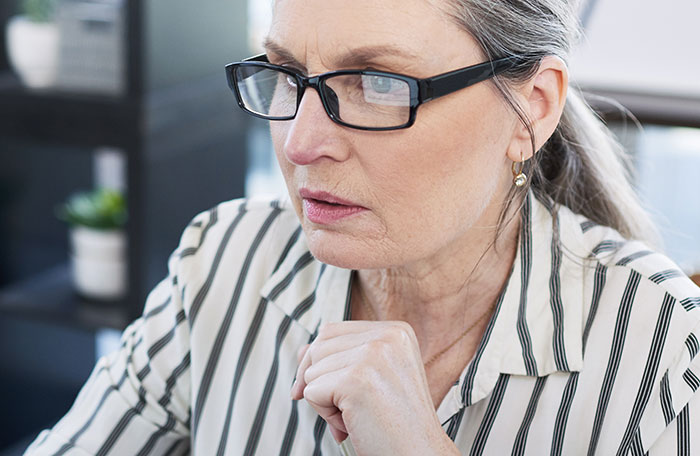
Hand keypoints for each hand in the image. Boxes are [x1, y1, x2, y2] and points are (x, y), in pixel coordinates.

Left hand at [291, 321, 458, 454]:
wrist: (421, 454)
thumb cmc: (400, 425)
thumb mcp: (374, 379)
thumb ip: (340, 358)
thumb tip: (302, 351)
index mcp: (396, 332)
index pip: (333, 331)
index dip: (322, 362)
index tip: (330, 389)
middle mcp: (387, 337)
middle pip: (319, 346)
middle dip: (322, 381)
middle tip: (348, 409)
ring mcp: (372, 356)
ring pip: (312, 370)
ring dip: (326, 401)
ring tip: (358, 416)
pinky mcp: (355, 380)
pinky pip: (312, 391)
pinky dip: (325, 415)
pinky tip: (353, 423)